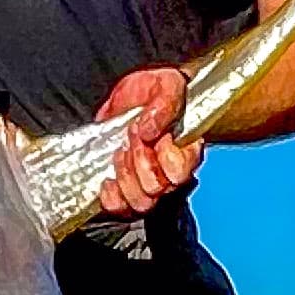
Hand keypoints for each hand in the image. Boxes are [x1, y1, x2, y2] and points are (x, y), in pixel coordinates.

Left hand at [95, 63, 202, 216]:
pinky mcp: (124, 190)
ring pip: (140, 202)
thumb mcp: (166, 85)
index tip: (145, 131)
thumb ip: (164, 104)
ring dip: (124, 176)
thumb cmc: (156, 92)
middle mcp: (170, 174)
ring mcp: (147, 184)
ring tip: (120, 152)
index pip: (180, 172)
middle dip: (137, 161)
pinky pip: (119, 209)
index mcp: (187, 151)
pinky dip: (110, 197)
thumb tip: (149, 128)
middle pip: (156, 189)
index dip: (160, 156)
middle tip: (130, 137)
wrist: (138, 96)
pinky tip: (108, 179)